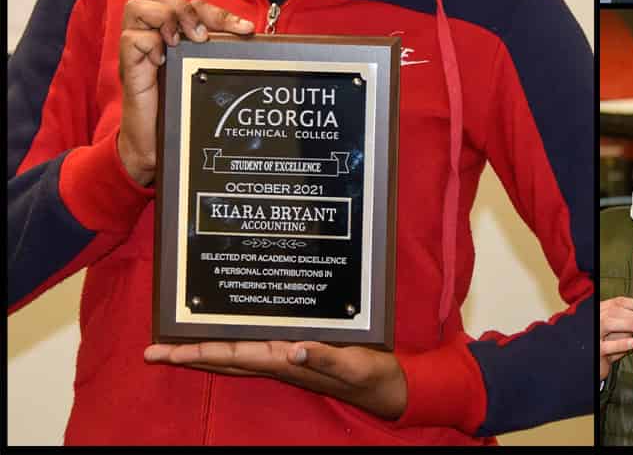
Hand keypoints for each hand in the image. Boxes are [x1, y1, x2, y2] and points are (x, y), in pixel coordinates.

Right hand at [118, 0, 254, 185]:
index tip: (244, 29)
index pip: (190, 1)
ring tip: (186, 42)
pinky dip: (151, 42)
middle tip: (204, 35)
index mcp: (174, 33)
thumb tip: (249, 36)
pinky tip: (166, 61)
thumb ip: (219, 52)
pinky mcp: (129, 68)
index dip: (218, 10)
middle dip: (189, 6)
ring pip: (137, 5)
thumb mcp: (206, 73)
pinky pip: (132, 38)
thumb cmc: (182, 107)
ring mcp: (139, 50)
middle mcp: (154, 36)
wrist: (156, 146)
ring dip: (169, 17)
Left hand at [144, 340, 406, 419]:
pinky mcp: (295, 355)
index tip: (167, 351)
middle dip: (188, 355)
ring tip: (175, 347)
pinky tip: (225, 339)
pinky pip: (253, 351)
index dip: (200, 352)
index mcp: (286, 361)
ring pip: (234, 356)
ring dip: (203, 352)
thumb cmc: (371, 373)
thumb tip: (295, 349)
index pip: (234, 355)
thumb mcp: (354, 363)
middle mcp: (279, 361)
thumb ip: (326, 356)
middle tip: (152, 352)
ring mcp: (285, 360)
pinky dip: (232, 345)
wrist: (386, 387)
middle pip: (224, 358)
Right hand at [600, 296, 632, 380]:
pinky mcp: (596, 350)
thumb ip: (625, 322)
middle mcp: (595, 320)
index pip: (618, 303)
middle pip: (613, 311)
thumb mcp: (614, 331)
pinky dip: (621, 343)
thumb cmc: (605, 345)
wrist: (593, 363)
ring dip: (630, 323)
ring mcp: (594, 334)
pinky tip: (632, 342)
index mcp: (600, 312)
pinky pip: (607, 346)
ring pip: (609, 323)